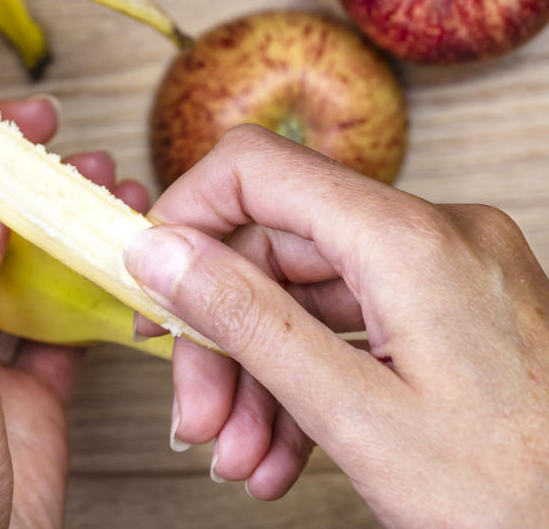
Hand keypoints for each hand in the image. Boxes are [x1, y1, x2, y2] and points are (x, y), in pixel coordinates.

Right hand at [123, 124, 548, 525]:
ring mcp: (448, 271)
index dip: (188, 217)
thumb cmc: (516, 494)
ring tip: (242, 459)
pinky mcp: (455, 308)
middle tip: (196, 416)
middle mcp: (433, 235)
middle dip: (223, 336)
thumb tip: (159, 250)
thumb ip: (246, 320)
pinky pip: (355, 325)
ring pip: (310, 297)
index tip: (152, 285)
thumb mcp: (354, 415)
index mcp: (410, 240)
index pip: (258, 168)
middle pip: (277, 249)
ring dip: (262, 376)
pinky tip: (284, 450)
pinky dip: (311, 381)